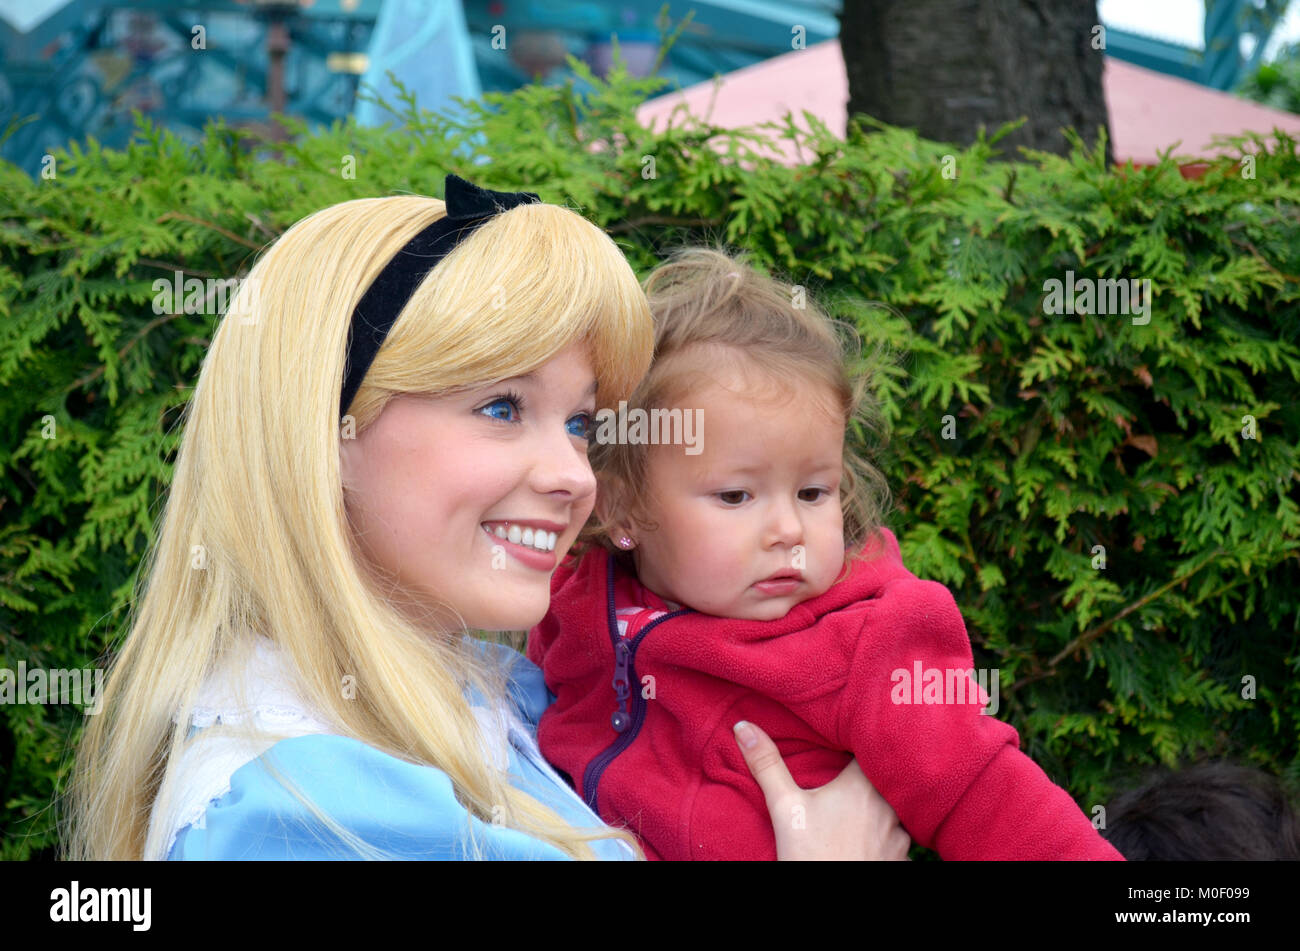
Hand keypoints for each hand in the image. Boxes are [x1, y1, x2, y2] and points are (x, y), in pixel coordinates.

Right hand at [734, 719, 910, 860]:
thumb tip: (743, 727)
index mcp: (862, 786)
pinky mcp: (902, 859)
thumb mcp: (784, 807)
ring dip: (883, 806)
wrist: (832, 905)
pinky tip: (870, 838)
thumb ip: (767, 764)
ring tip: (862, 807)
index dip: (864, 743)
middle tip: (852, 775)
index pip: (873, 750)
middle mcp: (889, 806)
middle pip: (886, 779)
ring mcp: (900, 835)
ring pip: (897, 809)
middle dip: (873, 775)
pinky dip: (888, 834)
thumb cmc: (810, 854)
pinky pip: (900, 838)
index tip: (853, 740)